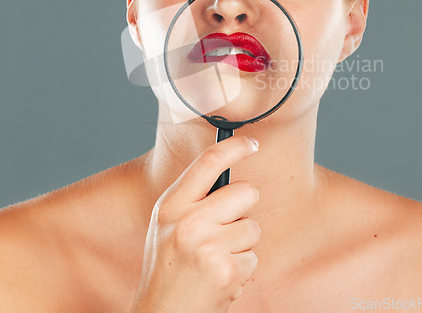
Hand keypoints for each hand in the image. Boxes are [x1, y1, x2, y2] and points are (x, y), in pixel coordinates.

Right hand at [132, 136, 260, 311]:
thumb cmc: (168, 267)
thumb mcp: (168, 223)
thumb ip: (193, 197)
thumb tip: (228, 169)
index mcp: (172, 205)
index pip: (209, 161)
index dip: (235, 146)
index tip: (252, 143)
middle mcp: (188, 221)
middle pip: (245, 192)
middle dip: (244, 209)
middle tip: (224, 229)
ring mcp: (207, 245)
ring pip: (253, 227)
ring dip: (242, 244)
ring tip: (216, 258)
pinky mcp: (226, 270)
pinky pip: (253, 257)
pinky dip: (242, 268)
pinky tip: (219, 277)